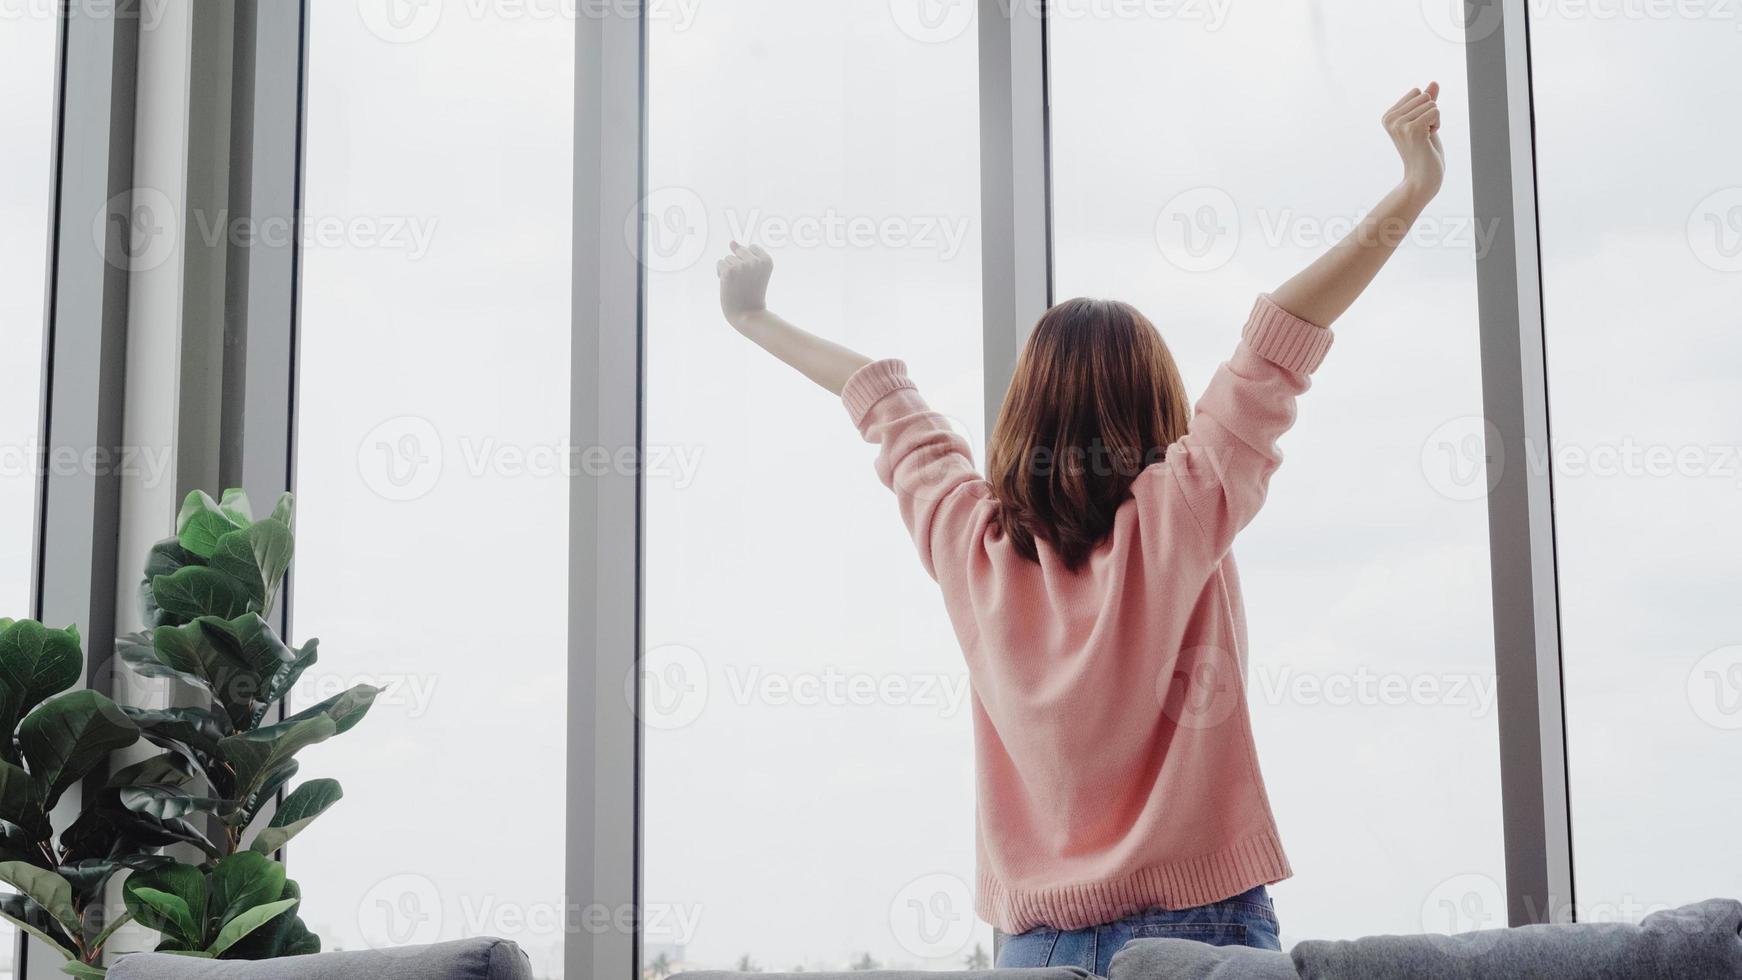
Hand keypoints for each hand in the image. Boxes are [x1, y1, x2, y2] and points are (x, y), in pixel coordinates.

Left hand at [718, 240, 773, 329]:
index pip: (751, 248)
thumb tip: (732, 242)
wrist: (747, 314)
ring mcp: (742, 265)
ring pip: (728, 258)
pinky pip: (720, 263)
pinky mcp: (729, 271)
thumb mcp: (753, 271)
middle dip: (738, 264)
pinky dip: (721, 274)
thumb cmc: (751, 293)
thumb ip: (744, 253)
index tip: (753, 277)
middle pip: (739, 250)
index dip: (748, 262)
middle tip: (744, 282)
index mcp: (767, 260)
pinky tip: (728, 285)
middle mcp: (756, 261)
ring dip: (729, 271)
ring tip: (737, 285)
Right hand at [1384, 82, 1444, 203]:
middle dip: (1430, 113)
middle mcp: (1390, 119)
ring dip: (1434, 120)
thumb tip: (1434, 82)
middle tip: (1423, 134)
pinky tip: (1428, 139)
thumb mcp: (1425, 121)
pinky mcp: (1412, 129)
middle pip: (1424, 96)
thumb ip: (1427, 102)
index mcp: (1388, 116)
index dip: (1424, 108)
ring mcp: (1400, 124)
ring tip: (1424, 138)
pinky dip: (1437, 124)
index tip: (1419, 128)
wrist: (1422, 178)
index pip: (1417, 92)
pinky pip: (1435, 111)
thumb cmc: (1424, 151)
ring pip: (1431, 104)